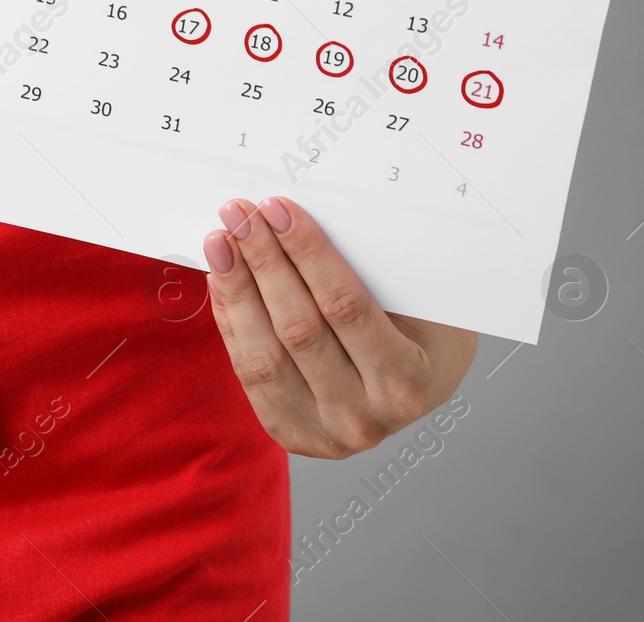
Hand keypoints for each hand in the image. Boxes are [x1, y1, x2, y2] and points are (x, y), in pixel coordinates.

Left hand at [203, 196, 475, 458]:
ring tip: (220, 243)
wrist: (419, 391)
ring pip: (263, 356)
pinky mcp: (290, 433)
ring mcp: (323, 433)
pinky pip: (248, 374)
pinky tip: (222, 282)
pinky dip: (232, 322)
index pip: (344, 306)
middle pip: (297, 329)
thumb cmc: (422, 335)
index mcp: (406, 383)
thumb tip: (300, 222)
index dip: (307, 254)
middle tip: (241, 216)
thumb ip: (369, 273)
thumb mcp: (419, 303)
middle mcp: (363, 417)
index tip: (278, 210)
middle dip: (263, 263)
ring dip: (236, 291)